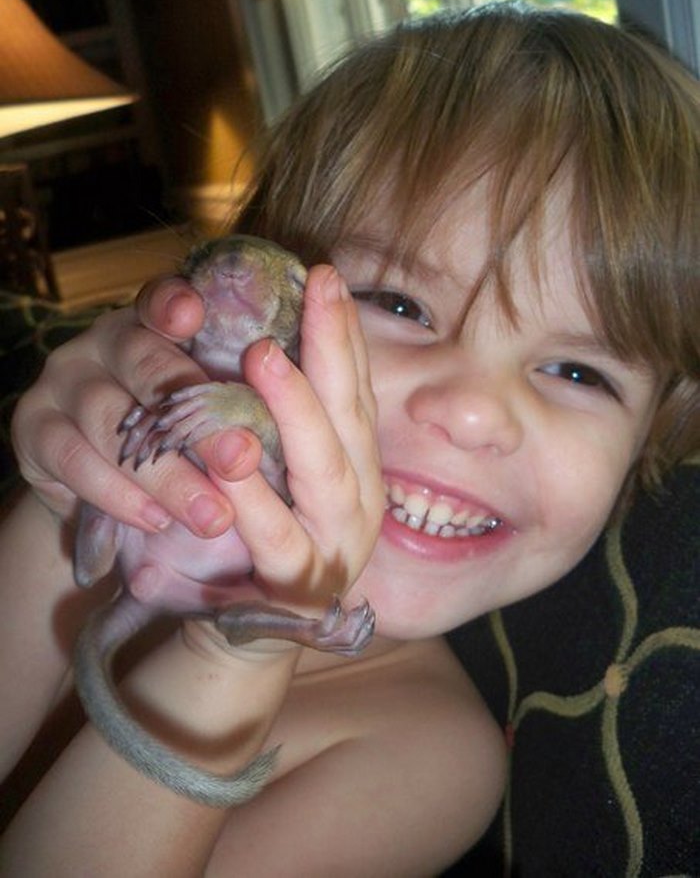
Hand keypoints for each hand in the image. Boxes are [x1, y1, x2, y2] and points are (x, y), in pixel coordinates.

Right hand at [11, 275, 260, 535]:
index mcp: (155, 324)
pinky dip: (120, 495)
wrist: (99, 485)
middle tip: (242, 460)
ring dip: (166, 475)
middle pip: (147, 366)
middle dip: (199, 420)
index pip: (160, 300)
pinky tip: (157, 520)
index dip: (173, 303)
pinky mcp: (34, 426)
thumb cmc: (173, 440)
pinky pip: (74, 459)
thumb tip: (270, 434)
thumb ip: (231, 408)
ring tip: (212, 515)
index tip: (193, 315)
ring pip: (111, 420)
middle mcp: (106, 341)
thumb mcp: (205, 418)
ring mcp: (64, 379)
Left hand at [205, 264, 383, 609]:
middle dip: (333, 349)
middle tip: (317, 289)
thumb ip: (288, 418)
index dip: (346, 333)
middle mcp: (359, 501)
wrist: (246, 629)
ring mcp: (335, 545)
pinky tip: (230, 454)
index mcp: (357, 467)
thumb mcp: (282, 468)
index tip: (328, 276)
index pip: (357, 390)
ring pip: (323, 471)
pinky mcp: (297, 586)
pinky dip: (253, 495)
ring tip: (263, 355)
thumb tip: (270, 333)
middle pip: (351, 417)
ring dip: (295, 410)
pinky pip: (276, 536)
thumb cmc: (261, 533)